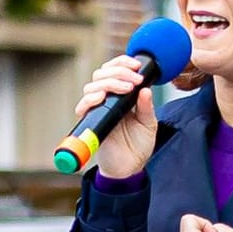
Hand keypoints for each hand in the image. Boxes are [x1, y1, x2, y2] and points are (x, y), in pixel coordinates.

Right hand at [77, 55, 157, 178]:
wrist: (129, 168)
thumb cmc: (138, 146)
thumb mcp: (149, 123)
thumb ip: (146, 106)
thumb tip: (146, 88)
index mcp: (120, 96)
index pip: (114, 70)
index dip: (122, 63)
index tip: (136, 66)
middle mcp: (106, 100)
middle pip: (101, 74)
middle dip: (118, 71)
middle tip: (134, 79)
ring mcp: (97, 110)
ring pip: (92, 86)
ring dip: (109, 82)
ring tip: (126, 88)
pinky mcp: (90, 122)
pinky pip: (83, 106)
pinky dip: (91, 99)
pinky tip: (103, 97)